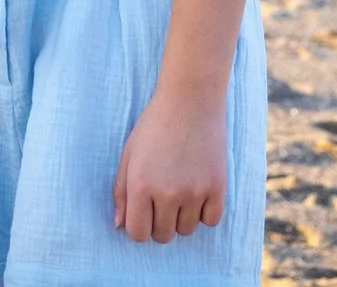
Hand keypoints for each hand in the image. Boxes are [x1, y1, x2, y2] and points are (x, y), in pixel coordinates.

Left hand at [113, 88, 226, 242]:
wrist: (191, 100)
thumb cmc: (154, 125)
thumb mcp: (129, 153)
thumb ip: (121, 191)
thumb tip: (119, 225)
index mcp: (140, 184)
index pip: (138, 233)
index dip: (139, 227)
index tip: (143, 214)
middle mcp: (167, 193)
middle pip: (162, 236)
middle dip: (159, 223)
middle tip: (161, 200)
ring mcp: (194, 192)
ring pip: (186, 230)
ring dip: (181, 218)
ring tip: (180, 191)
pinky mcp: (217, 187)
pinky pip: (210, 221)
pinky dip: (204, 213)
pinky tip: (197, 192)